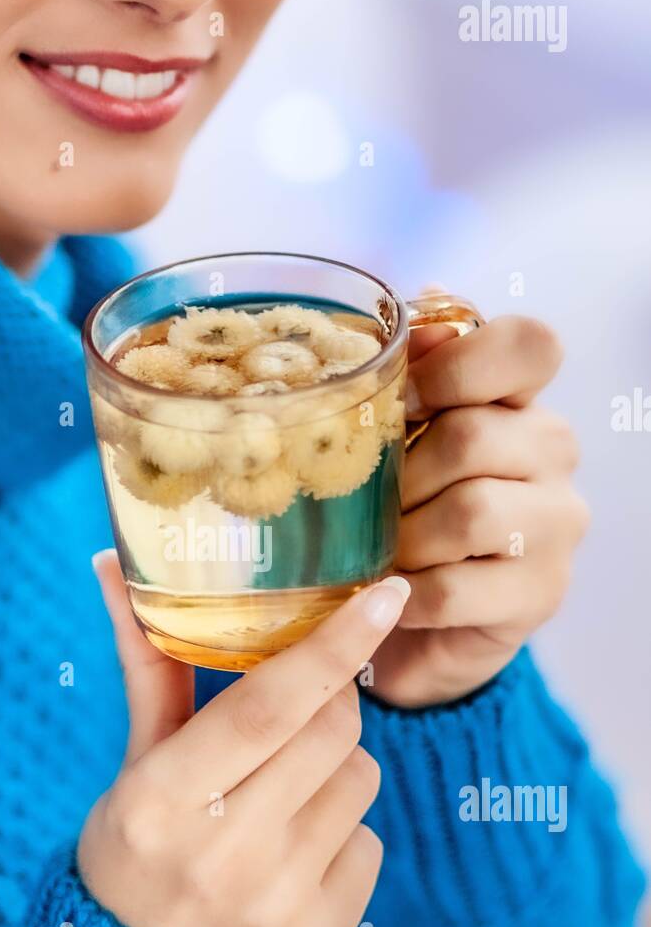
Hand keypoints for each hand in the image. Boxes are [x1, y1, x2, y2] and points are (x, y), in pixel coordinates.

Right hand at [77, 554, 409, 926]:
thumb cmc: (134, 856)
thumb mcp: (135, 768)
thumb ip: (149, 670)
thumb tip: (114, 564)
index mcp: (161, 801)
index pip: (269, 705)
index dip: (332, 645)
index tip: (387, 593)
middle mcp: (220, 856)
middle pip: (331, 735)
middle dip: (329, 707)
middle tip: (295, 720)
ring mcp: (272, 911)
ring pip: (360, 785)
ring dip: (333, 775)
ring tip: (278, 807)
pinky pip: (369, 850)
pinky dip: (340, 842)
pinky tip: (289, 866)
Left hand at [371, 306, 588, 707]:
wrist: (403, 620)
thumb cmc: (397, 514)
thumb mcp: (391, 440)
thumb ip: (408, 374)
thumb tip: (428, 306)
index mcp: (519, 400)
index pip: (529, 345)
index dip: (457, 366)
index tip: (403, 403)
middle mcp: (553, 452)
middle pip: (473, 436)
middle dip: (402, 476)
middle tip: (369, 504)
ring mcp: (557, 525)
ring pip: (471, 512)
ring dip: (405, 536)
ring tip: (380, 551)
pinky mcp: (540, 594)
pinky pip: (457, 587)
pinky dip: (407, 593)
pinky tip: (392, 593)